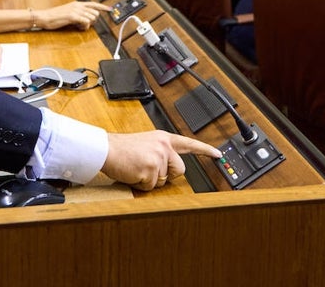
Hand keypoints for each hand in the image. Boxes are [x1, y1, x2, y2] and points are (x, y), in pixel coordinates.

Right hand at [35, 0, 109, 30]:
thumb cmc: (55, 16)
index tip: (110, 9)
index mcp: (77, 4)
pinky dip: (84, 26)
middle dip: (93, 20)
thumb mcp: (68, 12)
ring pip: (91, 17)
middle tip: (84, 24)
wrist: (44, 17)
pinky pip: (85, 22)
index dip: (103, 7)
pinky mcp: (72, 16)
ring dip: (88, 24)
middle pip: (95, 12)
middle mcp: (77, 5)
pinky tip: (78, 27)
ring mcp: (75, 10)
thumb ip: (77, 14)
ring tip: (79, 25)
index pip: (93, 4)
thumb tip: (85, 19)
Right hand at [101, 131, 221, 190]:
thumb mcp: (146, 144)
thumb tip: (169, 171)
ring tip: (137, 168)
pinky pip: (151, 187)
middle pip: (179, 171)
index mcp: (163, 138)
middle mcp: (164, 146)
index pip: (189, 144)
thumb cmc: (122, 149)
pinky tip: (133, 173)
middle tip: (148, 169)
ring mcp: (158, 157)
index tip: (218, 155)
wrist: (106, 149)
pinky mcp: (150, 169)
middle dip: (166, 175)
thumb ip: (160, 152)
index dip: (205, 151)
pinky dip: (141, 185)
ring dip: (150, 180)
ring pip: (163, 181)